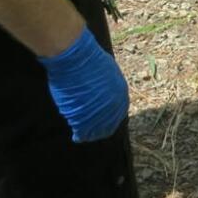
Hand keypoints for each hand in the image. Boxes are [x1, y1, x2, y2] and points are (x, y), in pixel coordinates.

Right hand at [38, 25, 129, 142]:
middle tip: (92, 133)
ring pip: (95, 130)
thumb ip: (109, 86)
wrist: (76, 60)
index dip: (110, 119)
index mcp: (121, 94)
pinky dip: (80, 135)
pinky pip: (83, 132)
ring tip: (84, 135)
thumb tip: (104, 92)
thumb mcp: (108, 71)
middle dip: (101, 128)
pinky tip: (77, 137)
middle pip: (108, 124)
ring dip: (90, 133)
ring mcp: (98, 113)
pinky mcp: (82, 118)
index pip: (118, 113)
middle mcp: (113, 106)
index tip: (103, 123)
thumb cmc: (89, 60)